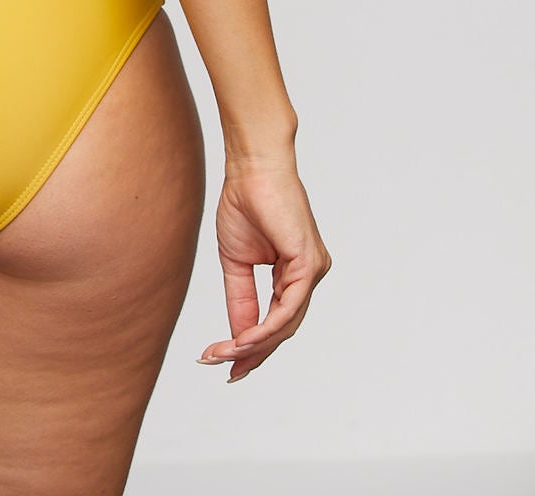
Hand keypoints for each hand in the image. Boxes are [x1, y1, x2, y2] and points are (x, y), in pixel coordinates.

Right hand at [197, 156, 330, 381]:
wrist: (251, 167)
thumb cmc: (245, 202)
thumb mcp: (237, 261)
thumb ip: (241, 299)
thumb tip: (239, 337)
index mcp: (294, 274)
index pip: (276, 321)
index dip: (252, 346)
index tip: (223, 363)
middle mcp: (309, 276)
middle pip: (283, 329)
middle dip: (252, 353)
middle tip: (222, 368)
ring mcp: (313, 271)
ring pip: (287, 324)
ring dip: (254, 345)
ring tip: (224, 355)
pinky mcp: (309, 263)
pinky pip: (289, 307)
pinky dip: (266, 327)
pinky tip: (244, 339)